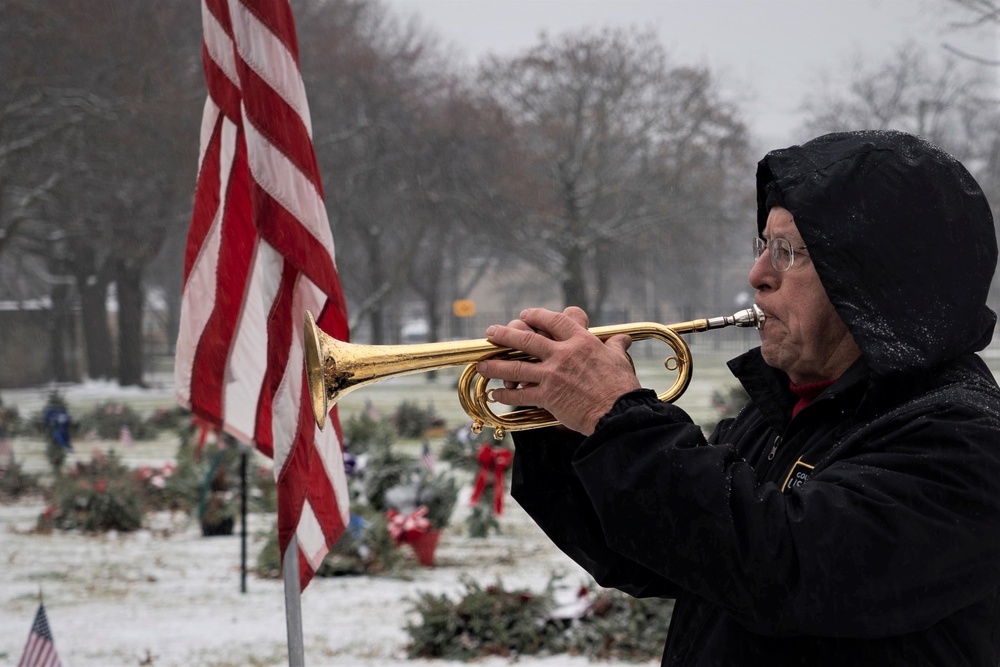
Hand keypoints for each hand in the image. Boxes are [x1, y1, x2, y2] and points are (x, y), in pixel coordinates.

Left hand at [477, 307, 640, 434]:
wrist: (618, 413)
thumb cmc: (621, 387)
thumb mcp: (618, 360)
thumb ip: (615, 347)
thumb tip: (623, 339)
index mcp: (581, 342)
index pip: (553, 321)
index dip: (535, 316)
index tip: (524, 315)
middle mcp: (563, 354)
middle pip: (526, 339)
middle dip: (505, 335)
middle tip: (491, 333)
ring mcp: (553, 375)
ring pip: (516, 367)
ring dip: (496, 365)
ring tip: (482, 364)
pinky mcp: (548, 396)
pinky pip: (521, 394)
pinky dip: (506, 395)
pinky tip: (496, 395)